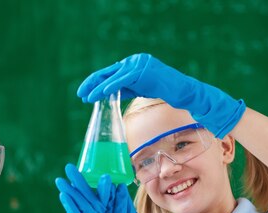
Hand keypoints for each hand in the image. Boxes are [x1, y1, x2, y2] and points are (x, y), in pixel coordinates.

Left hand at [77, 53, 245, 138]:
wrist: (186, 93)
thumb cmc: (167, 93)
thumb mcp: (141, 89)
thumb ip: (127, 88)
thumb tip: (110, 94)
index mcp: (134, 64)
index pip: (111, 72)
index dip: (96, 82)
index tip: (84, 92)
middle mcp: (136, 61)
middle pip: (109, 71)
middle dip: (93, 83)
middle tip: (80, 93)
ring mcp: (140, 64)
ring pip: (114, 75)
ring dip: (98, 87)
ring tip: (87, 97)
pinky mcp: (144, 70)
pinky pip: (123, 79)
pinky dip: (111, 86)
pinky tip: (102, 93)